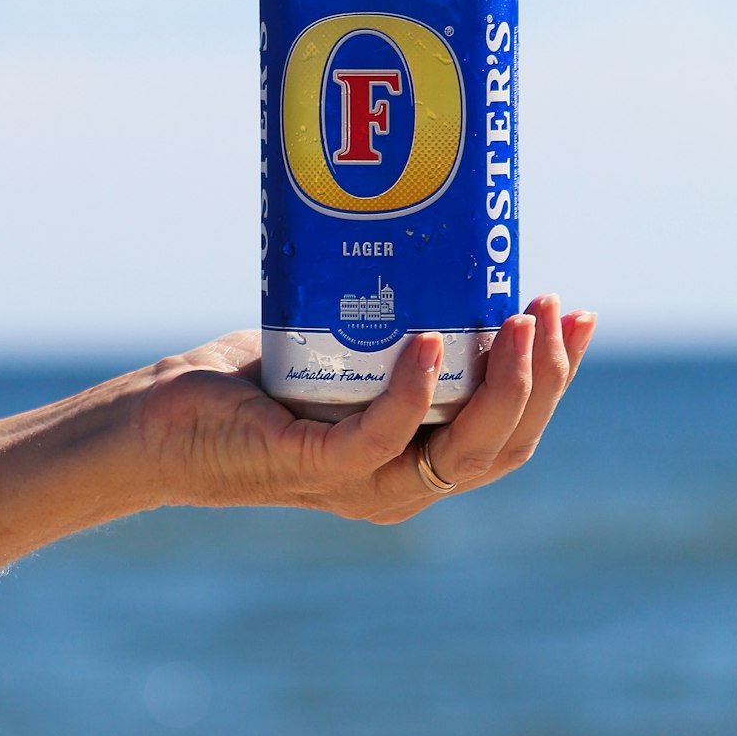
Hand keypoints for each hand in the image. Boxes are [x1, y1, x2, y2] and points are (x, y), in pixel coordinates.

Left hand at [138, 295, 595, 522]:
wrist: (161, 424)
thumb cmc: (251, 386)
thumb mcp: (343, 353)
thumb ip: (394, 327)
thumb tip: (444, 249)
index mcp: (417, 462)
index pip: (512, 433)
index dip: (555, 380)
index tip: (575, 315)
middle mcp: (401, 486)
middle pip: (505, 444)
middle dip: (544, 377)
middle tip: (551, 307)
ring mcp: (359, 484)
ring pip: (463, 450)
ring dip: (503, 384)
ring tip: (517, 318)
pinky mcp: (313, 467)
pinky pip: (380, 438)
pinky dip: (415, 393)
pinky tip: (436, 342)